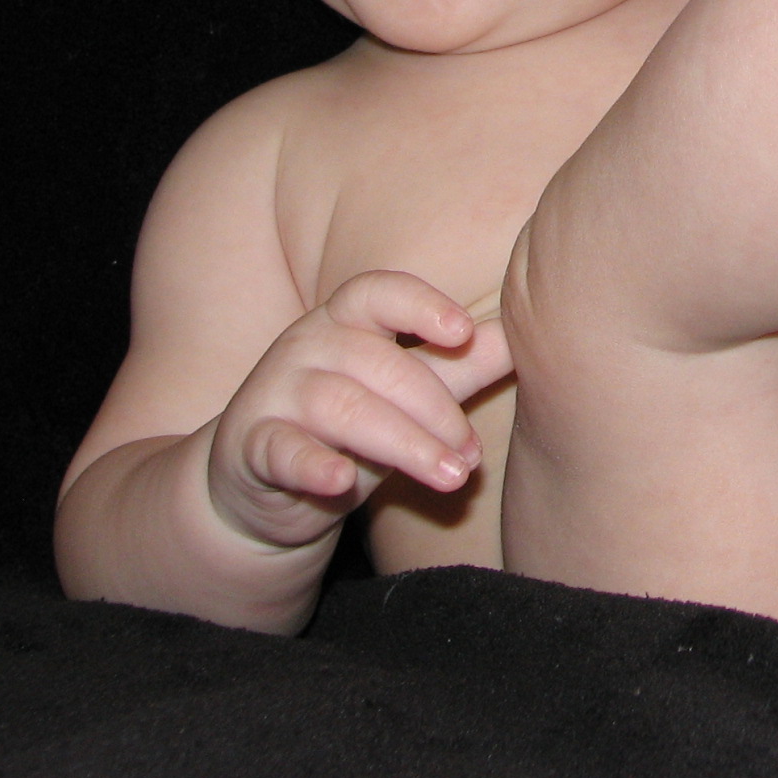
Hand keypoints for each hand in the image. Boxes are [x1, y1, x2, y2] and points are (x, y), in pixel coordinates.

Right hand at [205, 270, 511, 550]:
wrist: (263, 486)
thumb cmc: (351, 426)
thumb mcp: (407, 394)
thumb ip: (461, 364)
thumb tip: (524, 334)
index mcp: (345, 320)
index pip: (377, 291)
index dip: (420, 305)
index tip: (462, 330)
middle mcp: (306, 345)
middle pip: (377, 363)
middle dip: (435, 410)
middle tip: (472, 455)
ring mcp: (275, 394)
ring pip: (342, 407)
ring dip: (404, 443)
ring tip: (450, 477)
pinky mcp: (253, 448)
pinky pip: (281, 449)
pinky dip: (311, 463)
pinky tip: (339, 479)